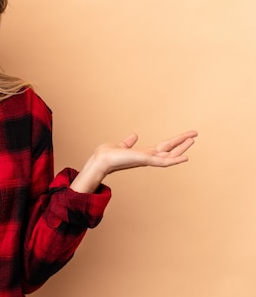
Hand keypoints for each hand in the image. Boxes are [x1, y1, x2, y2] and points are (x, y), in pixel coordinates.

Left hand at [71, 130, 197, 192]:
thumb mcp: (122, 146)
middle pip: (170, 149)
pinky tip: (185, 157)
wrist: (101, 160)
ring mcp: (148, 160)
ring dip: (182, 148)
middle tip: (195, 134)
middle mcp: (148, 157)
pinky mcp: (146, 161)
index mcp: (145, 154)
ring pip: (170, 155)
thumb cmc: (109, 155)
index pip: (164, 147)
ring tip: (193, 140)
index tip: (186, 136)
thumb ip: (129, 142)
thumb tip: (134, 136)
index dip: (175, 142)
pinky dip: (175, 160)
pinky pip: (164, 162)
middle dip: (182, 142)